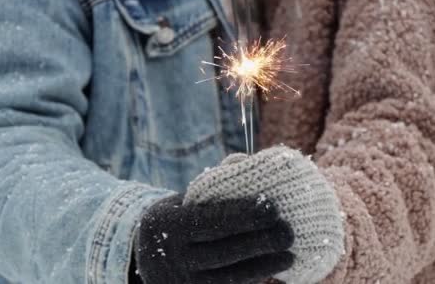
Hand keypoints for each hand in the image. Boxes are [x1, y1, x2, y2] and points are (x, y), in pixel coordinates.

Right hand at [132, 194, 294, 283]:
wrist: (145, 257)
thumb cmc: (175, 220)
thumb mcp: (183, 201)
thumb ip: (214, 186)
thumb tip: (246, 162)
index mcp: (166, 225)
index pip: (210, 220)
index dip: (243, 215)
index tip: (271, 206)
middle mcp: (172, 257)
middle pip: (223, 251)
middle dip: (259, 242)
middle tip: (287, 231)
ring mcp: (183, 282)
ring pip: (229, 276)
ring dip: (263, 265)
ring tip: (289, 254)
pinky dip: (253, 277)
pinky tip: (272, 267)